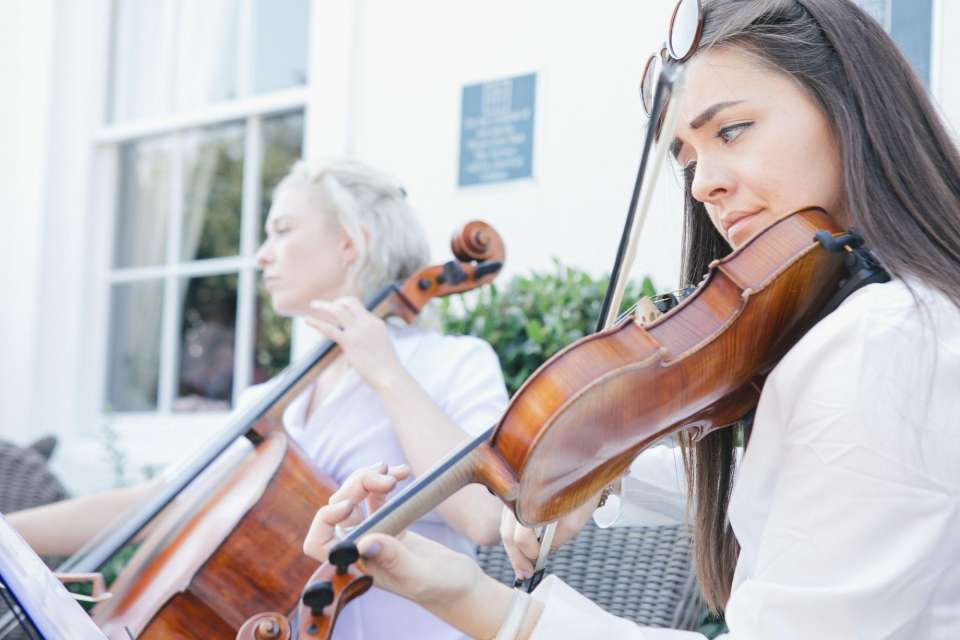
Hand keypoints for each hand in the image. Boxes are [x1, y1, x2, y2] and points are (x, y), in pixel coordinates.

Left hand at [302, 463, 479, 606]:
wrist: (460, 583)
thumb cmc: (441, 587)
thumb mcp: (419, 576)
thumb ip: (393, 559)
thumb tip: (365, 541)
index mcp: (356, 566)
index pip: (318, 542)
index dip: (325, 519)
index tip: (349, 505)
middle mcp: (358, 548)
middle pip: (338, 509)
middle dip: (357, 486)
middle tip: (386, 479)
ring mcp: (372, 532)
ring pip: (353, 496)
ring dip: (369, 478)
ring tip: (393, 472)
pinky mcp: (388, 521)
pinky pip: (374, 494)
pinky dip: (385, 479)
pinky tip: (402, 473)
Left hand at [306, 297, 404, 390]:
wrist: (390, 375)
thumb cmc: (386, 367)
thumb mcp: (381, 347)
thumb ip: (371, 339)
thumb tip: (362, 344)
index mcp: (376, 323)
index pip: (360, 309)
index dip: (347, 307)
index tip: (337, 309)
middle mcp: (368, 323)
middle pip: (351, 302)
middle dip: (337, 301)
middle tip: (325, 305)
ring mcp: (358, 331)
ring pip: (338, 310)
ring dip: (324, 306)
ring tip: (313, 304)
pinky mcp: (349, 342)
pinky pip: (329, 328)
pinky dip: (316, 322)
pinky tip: (306, 320)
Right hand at [499, 493, 598, 578]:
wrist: (581, 461)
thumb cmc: (581, 488)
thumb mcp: (575, 519)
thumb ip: (557, 540)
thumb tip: (543, 554)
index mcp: (529, 502)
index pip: (519, 537)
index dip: (529, 553)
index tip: (538, 564)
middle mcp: (516, 496)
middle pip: (507, 534)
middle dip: (516, 558)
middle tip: (524, 575)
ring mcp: (514, 494)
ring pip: (506, 527)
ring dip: (513, 549)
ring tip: (522, 567)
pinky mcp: (516, 495)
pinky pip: (509, 519)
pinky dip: (514, 536)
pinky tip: (522, 548)